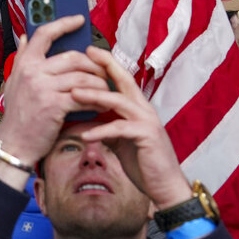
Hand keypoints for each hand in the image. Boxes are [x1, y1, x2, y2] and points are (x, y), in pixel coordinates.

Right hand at [0, 15, 110, 166]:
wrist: (14, 143)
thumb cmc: (18, 114)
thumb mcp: (14, 81)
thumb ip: (22, 57)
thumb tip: (25, 36)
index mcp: (25, 63)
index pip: (45, 33)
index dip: (63, 23)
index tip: (79, 19)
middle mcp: (33, 72)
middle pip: (73, 56)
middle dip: (94, 63)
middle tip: (104, 70)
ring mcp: (43, 88)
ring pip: (82, 75)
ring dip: (99, 82)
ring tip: (107, 88)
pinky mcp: (54, 105)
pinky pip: (84, 96)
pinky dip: (97, 99)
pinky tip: (102, 103)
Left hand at [72, 46, 192, 207]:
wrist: (164, 186)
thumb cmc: (143, 162)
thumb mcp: (120, 141)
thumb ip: (107, 128)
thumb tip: (85, 122)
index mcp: (138, 107)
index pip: (122, 79)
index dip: (108, 64)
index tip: (89, 52)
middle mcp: (144, 109)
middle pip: (124, 80)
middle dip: (105, 65)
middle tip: (85, 54)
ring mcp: (147, 121)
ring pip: (119, 101)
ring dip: (95, 96)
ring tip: (73, 94)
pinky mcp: (147, 136)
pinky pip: (119, 129)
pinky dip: (101, 131)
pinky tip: (85, 135)